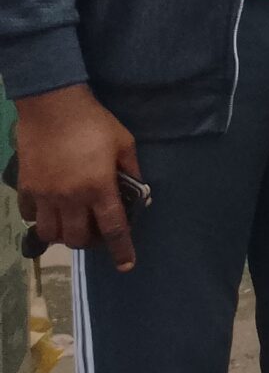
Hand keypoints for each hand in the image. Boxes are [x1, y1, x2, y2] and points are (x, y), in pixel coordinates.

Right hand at [15, 86, 141, 269]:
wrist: (53, 107)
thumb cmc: (94, 123)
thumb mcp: (124, 143)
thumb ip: (131, 170)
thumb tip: (139, 191)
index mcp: (99, 188)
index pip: (113, 228)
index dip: (121, 249)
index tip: (127, 265)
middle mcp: (70, 198)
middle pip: (77, 238)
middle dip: (90, 242)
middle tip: (97, 231)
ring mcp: (45, 195)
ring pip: (50, 233)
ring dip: (64, 234)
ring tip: (73, 223)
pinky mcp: (26, 187)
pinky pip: (30, 216)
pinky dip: (40, 219)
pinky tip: (50, 209)